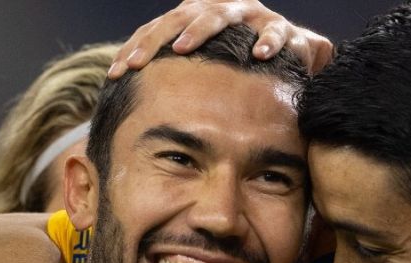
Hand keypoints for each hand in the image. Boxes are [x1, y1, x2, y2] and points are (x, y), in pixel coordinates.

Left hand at [109, 0, 333, 77]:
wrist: (296, 60)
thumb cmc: (244, 71)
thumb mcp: (208, 73)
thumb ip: (179, 83)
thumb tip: (136, 105)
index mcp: (197, 19)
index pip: (158, 28)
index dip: (135, 48)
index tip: (114, 73)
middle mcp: (220, 9)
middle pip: (180, 16)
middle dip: (156, 39)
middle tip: (137, 62)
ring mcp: (250, 15)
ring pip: (220, 14)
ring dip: (200, 29)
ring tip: (183, 48)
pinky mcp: (281, 27)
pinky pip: (274, 31)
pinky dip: (268, 42)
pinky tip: (259, 56)